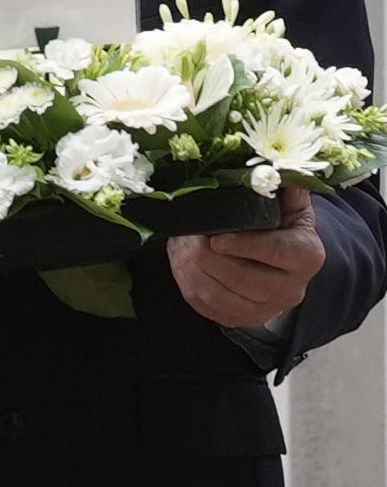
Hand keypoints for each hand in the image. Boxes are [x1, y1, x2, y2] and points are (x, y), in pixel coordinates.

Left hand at [169, 186, 323, 328]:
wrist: (280, 265)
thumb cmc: (280, 227)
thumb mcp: (288, 205)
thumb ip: (283, 187)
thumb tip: (273, 167)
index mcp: (307, 255)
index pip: (276, 252)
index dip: (244, 244)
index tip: (215, 236)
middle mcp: (292, 288)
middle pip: (241, 277)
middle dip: (206, 255)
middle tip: (186, 235)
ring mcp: (266, 308)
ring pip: (218, 295)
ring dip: (190, 270)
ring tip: (179, 246)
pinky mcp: (241, 318)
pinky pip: (206, 307)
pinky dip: (187, 284)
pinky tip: (181, 264)